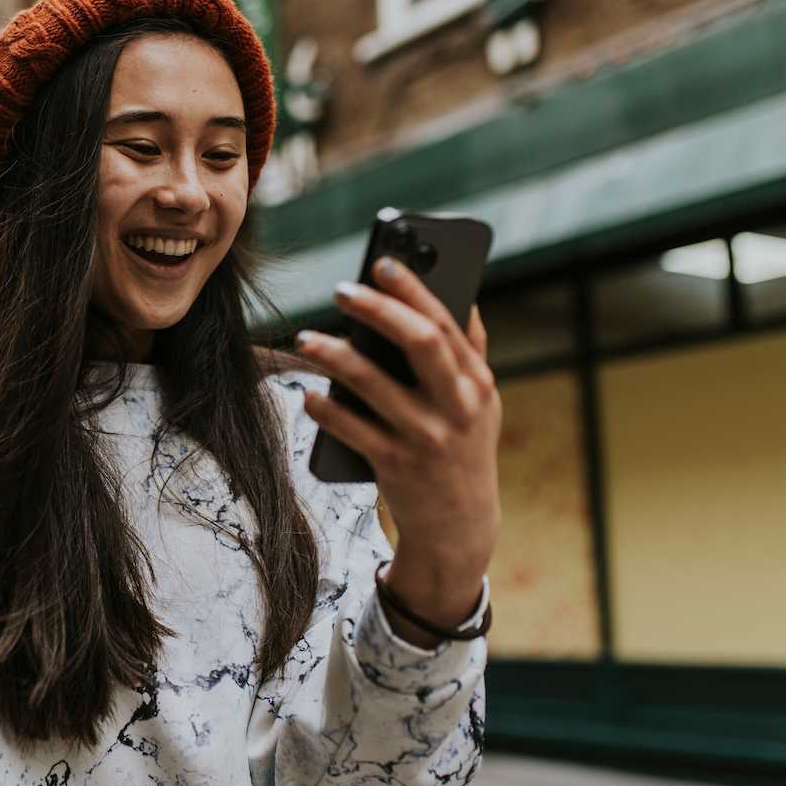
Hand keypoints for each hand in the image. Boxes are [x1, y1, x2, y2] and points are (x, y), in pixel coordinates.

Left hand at [297, 256, 501, 644]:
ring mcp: (425, 437)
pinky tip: (309, 393)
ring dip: (334, 356)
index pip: (445, 322)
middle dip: (378, 311)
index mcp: (476, 383)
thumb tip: (462, 295)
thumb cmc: (462, 446)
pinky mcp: (394, 465)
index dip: (414, 289)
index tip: (381, 262)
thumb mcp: (481, 402)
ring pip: (373, 384)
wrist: (460, 523)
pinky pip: (351, 428)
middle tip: (340, 290)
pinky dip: (326, 408)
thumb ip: (470, 353)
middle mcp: (456, 406)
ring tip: (305, 339)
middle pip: (419, 343)